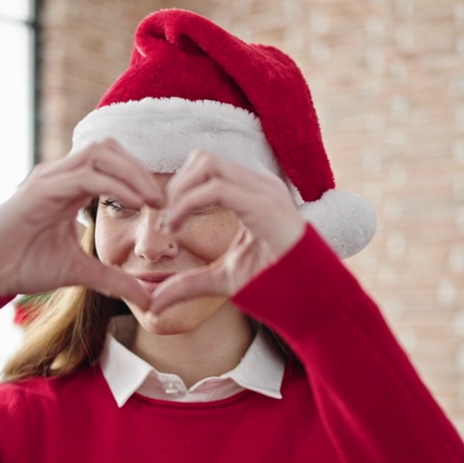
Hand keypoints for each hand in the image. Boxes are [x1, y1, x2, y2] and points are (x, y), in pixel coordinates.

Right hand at [0, 139, 164, 309]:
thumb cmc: (22, 265)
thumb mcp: (79, 272)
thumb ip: (112, 280)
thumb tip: (147, 299)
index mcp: (69, 187)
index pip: (111, 162)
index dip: (139, 176)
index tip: (161, 205)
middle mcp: (59, 175)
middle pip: (109, 148)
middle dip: (140, 169)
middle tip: (163, 200)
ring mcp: (49, 178)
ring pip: (99, 154)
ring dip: (132, 173)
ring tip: (153, 200)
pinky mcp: (41, 190)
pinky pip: (86, 176)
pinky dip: (115, 186)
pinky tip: (135, 204)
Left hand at [148, 151, 307, 315]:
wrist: (310, 301)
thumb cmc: (275, 286)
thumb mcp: (222, 281)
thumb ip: (188, 284)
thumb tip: (153, 302)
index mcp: (251, 193)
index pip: (207, 167)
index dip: (179, 187)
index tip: (167, 221)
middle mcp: (259, 185)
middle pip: (203, 158)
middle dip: (176, 186)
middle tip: (168, 221)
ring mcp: (264, 192)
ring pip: (207, 164)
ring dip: (180, 191)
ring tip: (173, 224)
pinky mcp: (265, 206)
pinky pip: (217, 189)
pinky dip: (188, 203)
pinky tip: (179, 226)